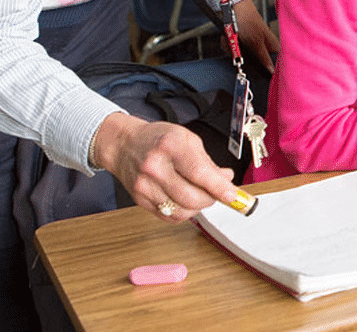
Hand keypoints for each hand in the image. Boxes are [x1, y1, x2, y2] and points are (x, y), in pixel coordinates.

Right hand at [91, 112, 241, 221]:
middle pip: (190, 196)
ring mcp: (145, 185)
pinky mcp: (140, 200)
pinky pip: (168, 216)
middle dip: (211, 199)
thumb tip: (226, 180)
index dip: (218, 187)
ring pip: (181, 211)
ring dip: (198, 208)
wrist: (125, 145)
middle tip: (217, 193)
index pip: (199, 172)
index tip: (232, 195)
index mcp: (170, 146)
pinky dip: (184, 213)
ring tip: (201, 196)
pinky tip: (186, 202)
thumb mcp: (187, 139)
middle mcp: (155, 166)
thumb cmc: (158, 139)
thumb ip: (208, 162)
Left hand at [233, 0, 277, 71]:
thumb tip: (272, 71)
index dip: (264, 67)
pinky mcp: (236, 39)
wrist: (229, 5)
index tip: (257, 69)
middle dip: (242, 57)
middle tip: (241, 49)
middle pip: (251, 62)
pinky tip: (226, 37)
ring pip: (238, 56)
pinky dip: (226, 43)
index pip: (272, 62)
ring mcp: (247, 41)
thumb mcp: (256, 41)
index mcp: (270, 44)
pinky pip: (230, 49)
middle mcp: (259, 43)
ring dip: (232, 49)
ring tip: (232, 38)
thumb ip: (264, 57)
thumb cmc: (247, 19)